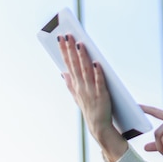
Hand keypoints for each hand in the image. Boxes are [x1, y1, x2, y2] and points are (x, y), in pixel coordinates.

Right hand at [58, 34, 124, 154]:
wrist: (99, 127)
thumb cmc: (89, 109)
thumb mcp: (77, 96)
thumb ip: (70, 84)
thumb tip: (62, 73)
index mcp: (76, 85)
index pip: (68, 64)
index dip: (64, 50)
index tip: (60, 37)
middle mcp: (82, 86)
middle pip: (75, 64)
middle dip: (70, 49)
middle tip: (67, 34)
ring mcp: (91, 90)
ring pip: (86, 70)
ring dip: (83, 57)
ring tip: (80, 44)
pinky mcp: (102, 95)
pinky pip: (100, 82)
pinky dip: (98, 72)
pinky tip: (97, 62)